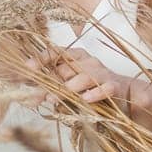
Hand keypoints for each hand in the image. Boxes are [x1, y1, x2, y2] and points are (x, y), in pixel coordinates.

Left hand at [27, 47, 149, 107]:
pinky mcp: (114, 85)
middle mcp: (88, 61)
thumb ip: (53, 87)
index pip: (57, 52)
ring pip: (84, 77)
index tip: (28, 67)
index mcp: (76, 56)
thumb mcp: (70, 84)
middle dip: (52, 81)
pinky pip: (105, 88)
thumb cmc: (91, 87)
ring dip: (69, 87)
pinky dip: (95, 93)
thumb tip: (31, 96)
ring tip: (56, 98)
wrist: (123, 93)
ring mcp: (102, 72)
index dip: (42, 58)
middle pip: (67, 68)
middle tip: (39, 94)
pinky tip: (85, 99)